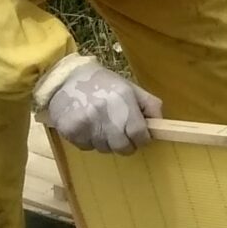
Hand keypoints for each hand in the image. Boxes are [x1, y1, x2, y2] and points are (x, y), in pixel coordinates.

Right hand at [38, 58, 161, 154]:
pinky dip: (90, 142)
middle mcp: (104, 111)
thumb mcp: (131, 88)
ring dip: (107, 143)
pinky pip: (87, 147)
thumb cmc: (103, 84)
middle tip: (122, 136)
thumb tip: (161, 125)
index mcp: (123, 98)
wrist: (65, 78)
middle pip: (123, 146)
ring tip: (102, 126)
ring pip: (104, 149)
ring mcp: (86, 122)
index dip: (143, 139)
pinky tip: (87, 126)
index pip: (139, 133)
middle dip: (126, 145)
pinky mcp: (70, 130)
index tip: (141, 138)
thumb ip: (150, 105)